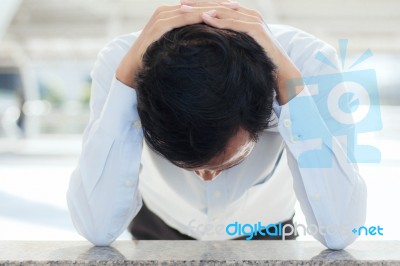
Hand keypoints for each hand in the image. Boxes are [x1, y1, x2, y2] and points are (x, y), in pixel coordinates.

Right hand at [116, 2, 233, 87]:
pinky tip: (209, 17)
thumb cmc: (154, 61)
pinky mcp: (157, 28)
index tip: (237, 10)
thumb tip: (210, 45)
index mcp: (171, 15)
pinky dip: (193, 17)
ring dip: (210, 9)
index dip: (217, 6)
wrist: (130, 71)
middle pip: (196, 4)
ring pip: (189, 9)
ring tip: (229, 10)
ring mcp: (160, 19)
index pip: (198, 6)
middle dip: (218, 4)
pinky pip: (178, 19)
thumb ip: (188, 41)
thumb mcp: (175, 48)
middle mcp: (165, 12)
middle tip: (238, 7)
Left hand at [180, 2, 303, 103]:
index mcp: (244, 17)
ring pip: (225, 11)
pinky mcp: (257, 30)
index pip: (218, 7)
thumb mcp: (239, 49)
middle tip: (180, 4)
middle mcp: (249, 15)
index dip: (200, 5)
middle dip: (199, 4)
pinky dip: (221, 20)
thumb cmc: (258, 62)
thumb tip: (209, 45)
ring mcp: (254, 21)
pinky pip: (236, 23)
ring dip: (205, 9)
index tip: (180, 6)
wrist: (281, 71)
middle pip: (220, 5)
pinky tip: (206, 19)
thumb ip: (228, 41)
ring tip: (186, 10)